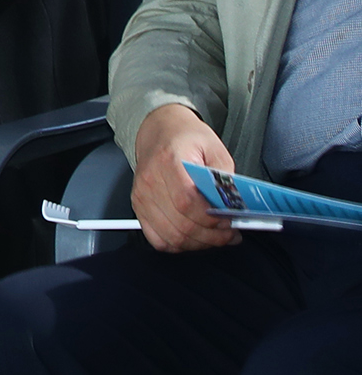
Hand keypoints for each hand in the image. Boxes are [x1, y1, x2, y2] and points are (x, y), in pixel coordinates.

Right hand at [132, 104, 239, 251]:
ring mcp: (142, 196)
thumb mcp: (215, 148)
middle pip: (180, 224)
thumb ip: (226, 178)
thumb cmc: (185, 137)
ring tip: (215, 237)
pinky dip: (177, 244)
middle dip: (211, 236)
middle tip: (229, 234)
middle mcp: (150, 181)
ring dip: (198, 243)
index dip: (211, 220)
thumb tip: (236, 207)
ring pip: (170, 236)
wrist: (158, 130)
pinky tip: (192, 237)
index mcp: (169, 161)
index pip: (187, 202)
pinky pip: (157, 238)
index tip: (230, 222)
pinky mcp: (139, 207)